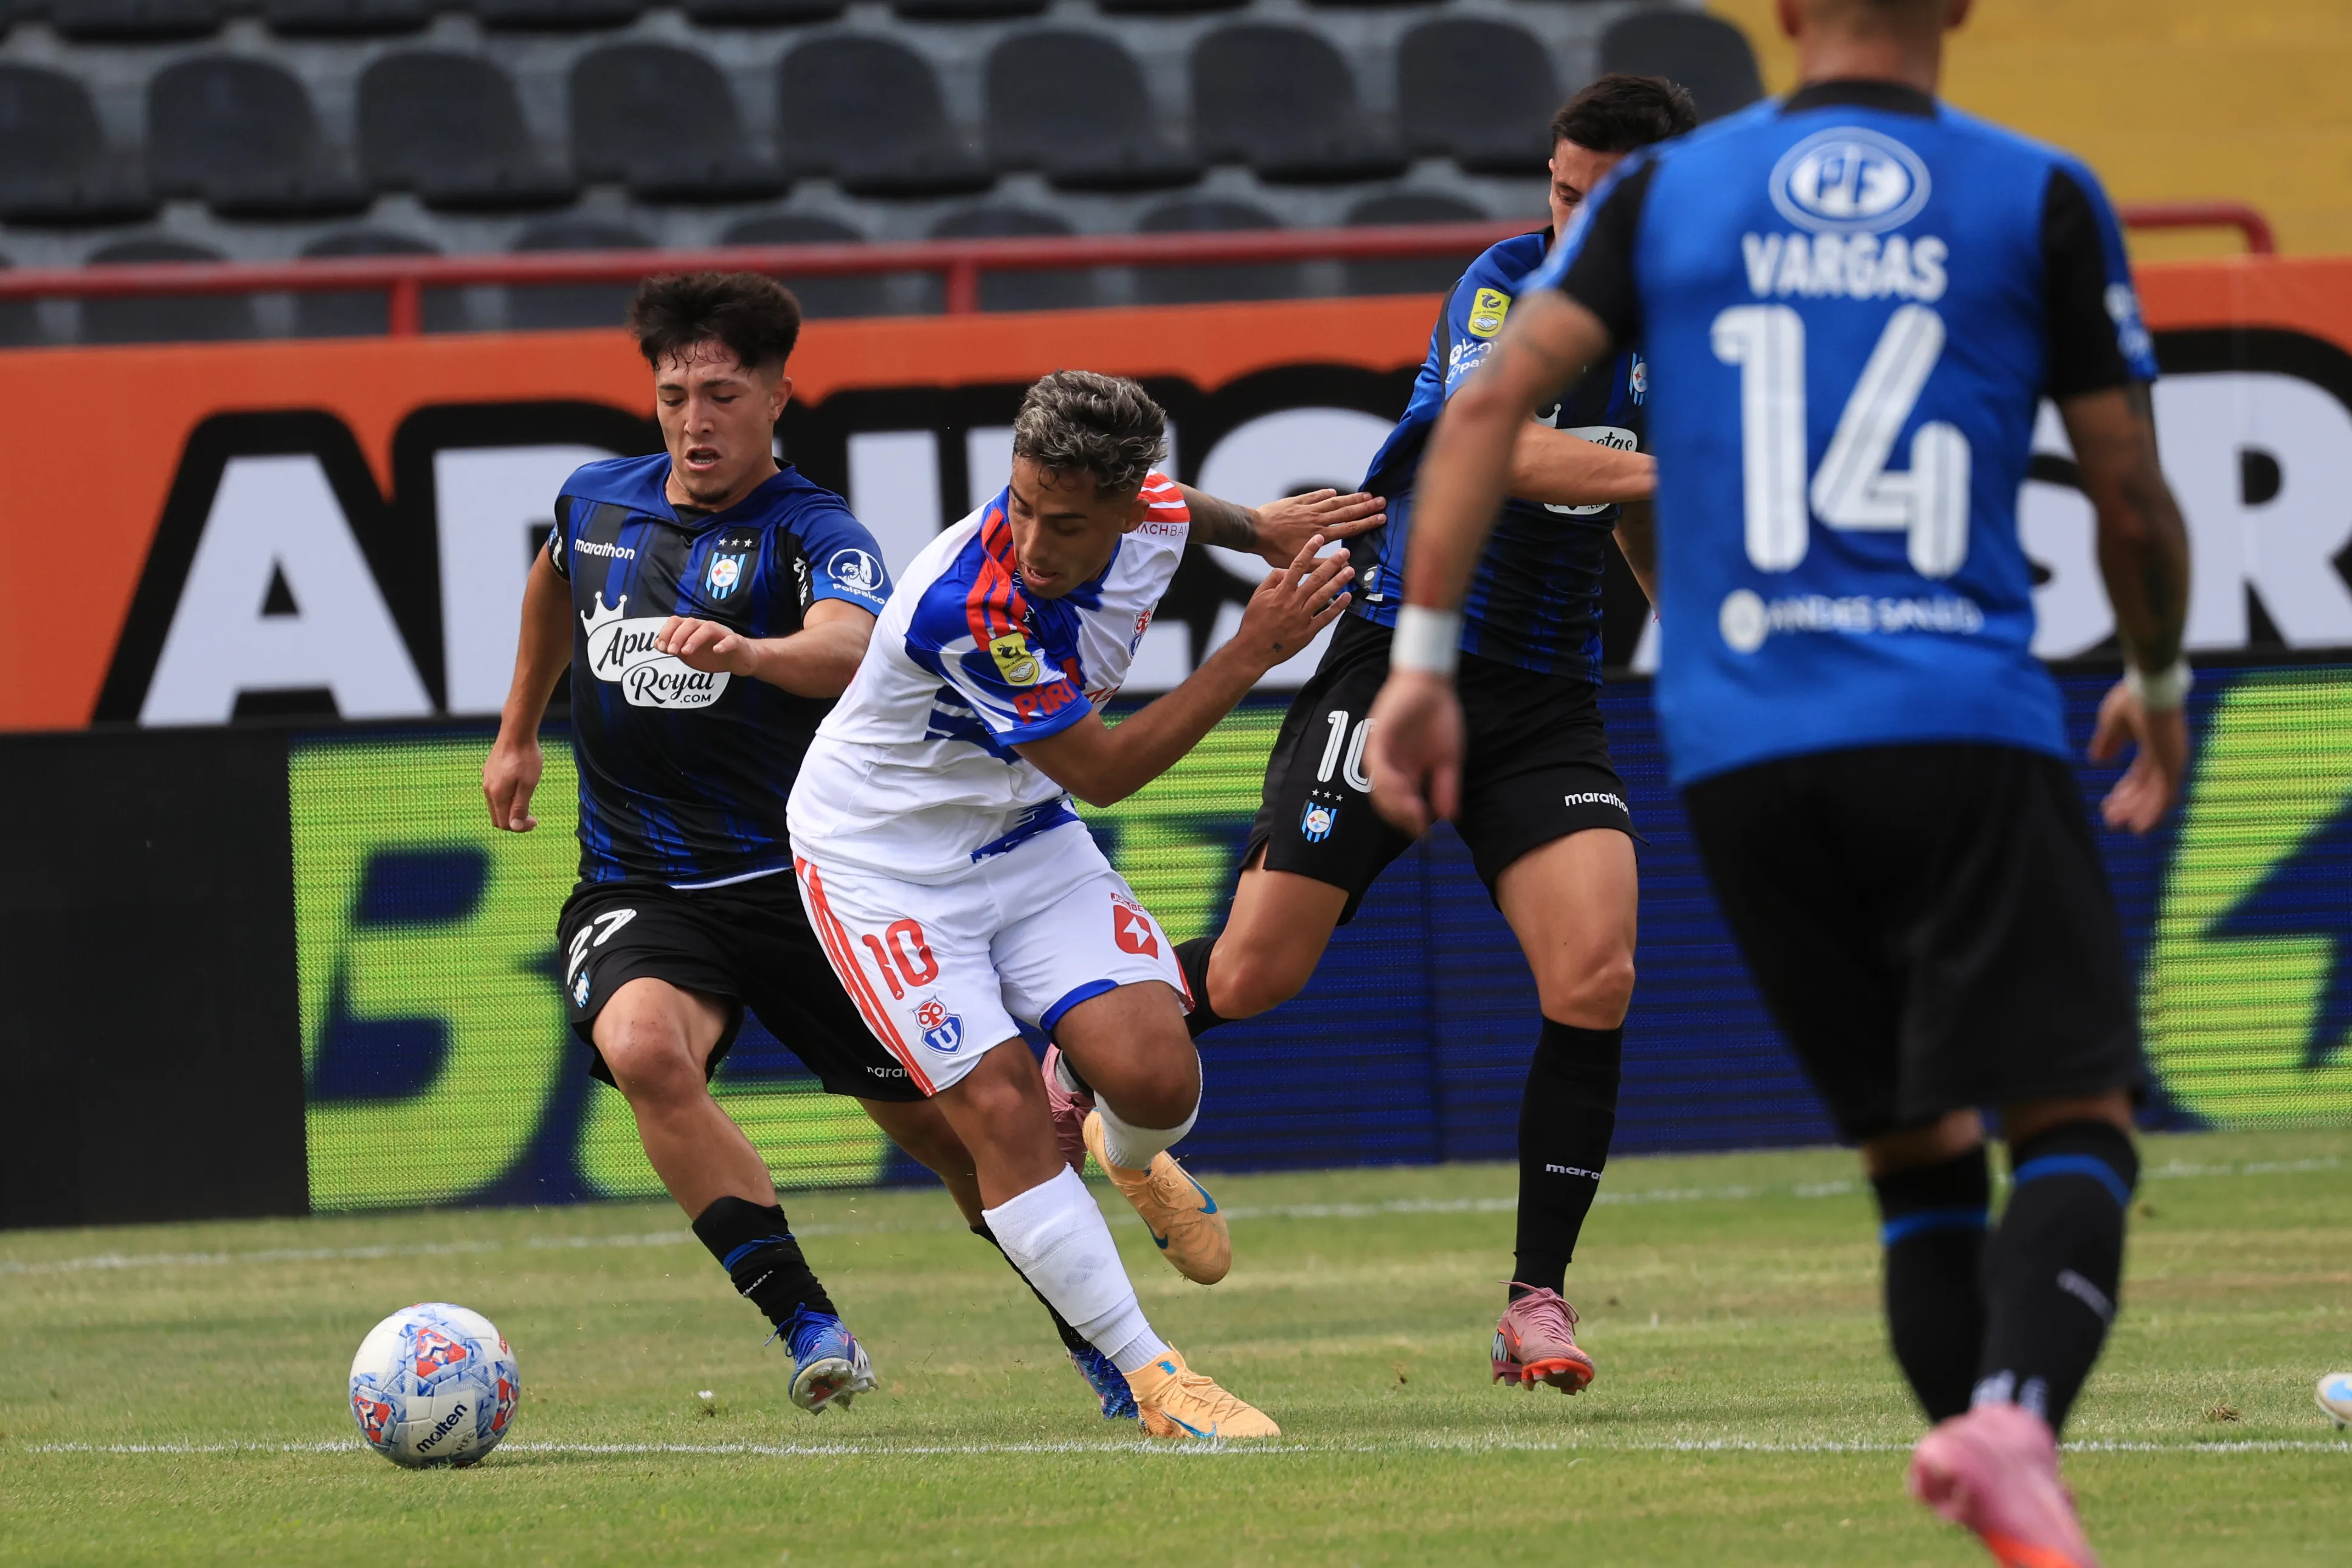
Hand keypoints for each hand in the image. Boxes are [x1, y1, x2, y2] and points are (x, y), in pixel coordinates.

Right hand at [483, 734, 542, 831]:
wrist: (517, 732)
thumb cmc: (526, 758)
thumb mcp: (527, 785)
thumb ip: (520, 807)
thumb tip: (514, 827)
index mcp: (497, 795)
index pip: (504, 824)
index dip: (520, 827)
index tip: (535, 821)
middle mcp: (488, 789)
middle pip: (498, 817)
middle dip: (514, 821)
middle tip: (532, 817)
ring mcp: (487, 779)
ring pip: (496, 805)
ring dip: (510, 809)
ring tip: (526, 801)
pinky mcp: (489, 771)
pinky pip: (495, 792)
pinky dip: (506, 798)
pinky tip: (518, 788)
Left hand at [655, 616, 757, 676]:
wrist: (740, 660)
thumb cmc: (713, 655)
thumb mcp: (690, 654)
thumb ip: (675, 648)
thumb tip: (657, 644)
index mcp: (694, 629)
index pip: (677, 621)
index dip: (667, 631)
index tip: (661, 647)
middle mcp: (706, 627)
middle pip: (690, 623)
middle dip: (678, 636)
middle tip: (671, 651)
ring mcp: (722, 633)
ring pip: (708, 628)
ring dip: (695, 639)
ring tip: (686, 652)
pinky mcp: (737, 642)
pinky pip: (731, 640)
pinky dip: (723, 644)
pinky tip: (716, 650)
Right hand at [1232, 534, 1352, 672]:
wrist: (1253, 650)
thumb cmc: (1254, 623)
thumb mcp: (1257, 596)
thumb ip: (1272, 580)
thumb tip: (1286, 569)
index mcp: (1281, 593)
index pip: (1297, 566)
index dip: (1308, 551)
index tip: (1318, 539)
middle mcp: (1293, 603)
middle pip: (1315, 579)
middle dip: (1331, 564)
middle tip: (1344, 553)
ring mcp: (1302, 618)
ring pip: (1323, 596)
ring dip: (1338, 582)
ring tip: (1350, 571)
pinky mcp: (1308, 632)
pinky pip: (1326, 617)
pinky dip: (1337, 607)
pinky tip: (1347, 597)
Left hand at [1249, 489, 1385, 566]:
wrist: (1255, 531)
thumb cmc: (1274, 550)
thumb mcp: (1298, 563)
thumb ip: (1322, 564)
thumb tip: (1344, 563)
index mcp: (1320, 535)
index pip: (1350, 528)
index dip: (1367, 523)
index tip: (1382, 518)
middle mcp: (1317, 519)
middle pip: (1347, 511)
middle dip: (1366, 507)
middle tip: (1382, 501)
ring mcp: (1307, 508)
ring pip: (1334, 501)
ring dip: (1351, 498)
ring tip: (1366, 494)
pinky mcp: (1296, 502)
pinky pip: (1315, 495)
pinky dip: (1325, 493)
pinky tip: (1334, 491)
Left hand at [1365, 668, 1463, 835]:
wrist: (1434, 684)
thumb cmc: (1440, 717)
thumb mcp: (1449, 759)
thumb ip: (1447, 787)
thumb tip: (1450, 818)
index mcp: (1405, 773)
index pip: (1402, 806)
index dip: (1412, 822)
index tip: (1427, 835)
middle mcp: (1389, 767)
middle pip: (1386, 802)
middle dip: (1402, 818)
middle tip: (1419, 827)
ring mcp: (1381, 753)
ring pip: (1377, 787)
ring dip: (1394, 804)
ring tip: (1413, 813)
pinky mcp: (1377, 737)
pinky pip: (1376, 764)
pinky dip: (1388, 780)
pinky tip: (1404, 789)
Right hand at [2088, 679, 2189, 833]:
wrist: (2149, 686)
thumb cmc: (2131, 698)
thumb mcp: (2111, 724)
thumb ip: (2107, 743)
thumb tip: (2098, 762)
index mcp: (2153, 743)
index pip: (2139, 775)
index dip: (2123, 791)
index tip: (2107, 805)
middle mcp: (2166, 754)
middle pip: (2147, 787)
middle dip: (2129, 804)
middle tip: (2111, 820)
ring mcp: (2172, 759)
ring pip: (2156, 794)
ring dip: (2139, 811)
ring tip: (2124, 827)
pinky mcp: (2174, 763)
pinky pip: (2166, 795)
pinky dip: (2154, 812)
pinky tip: (2140, 826)